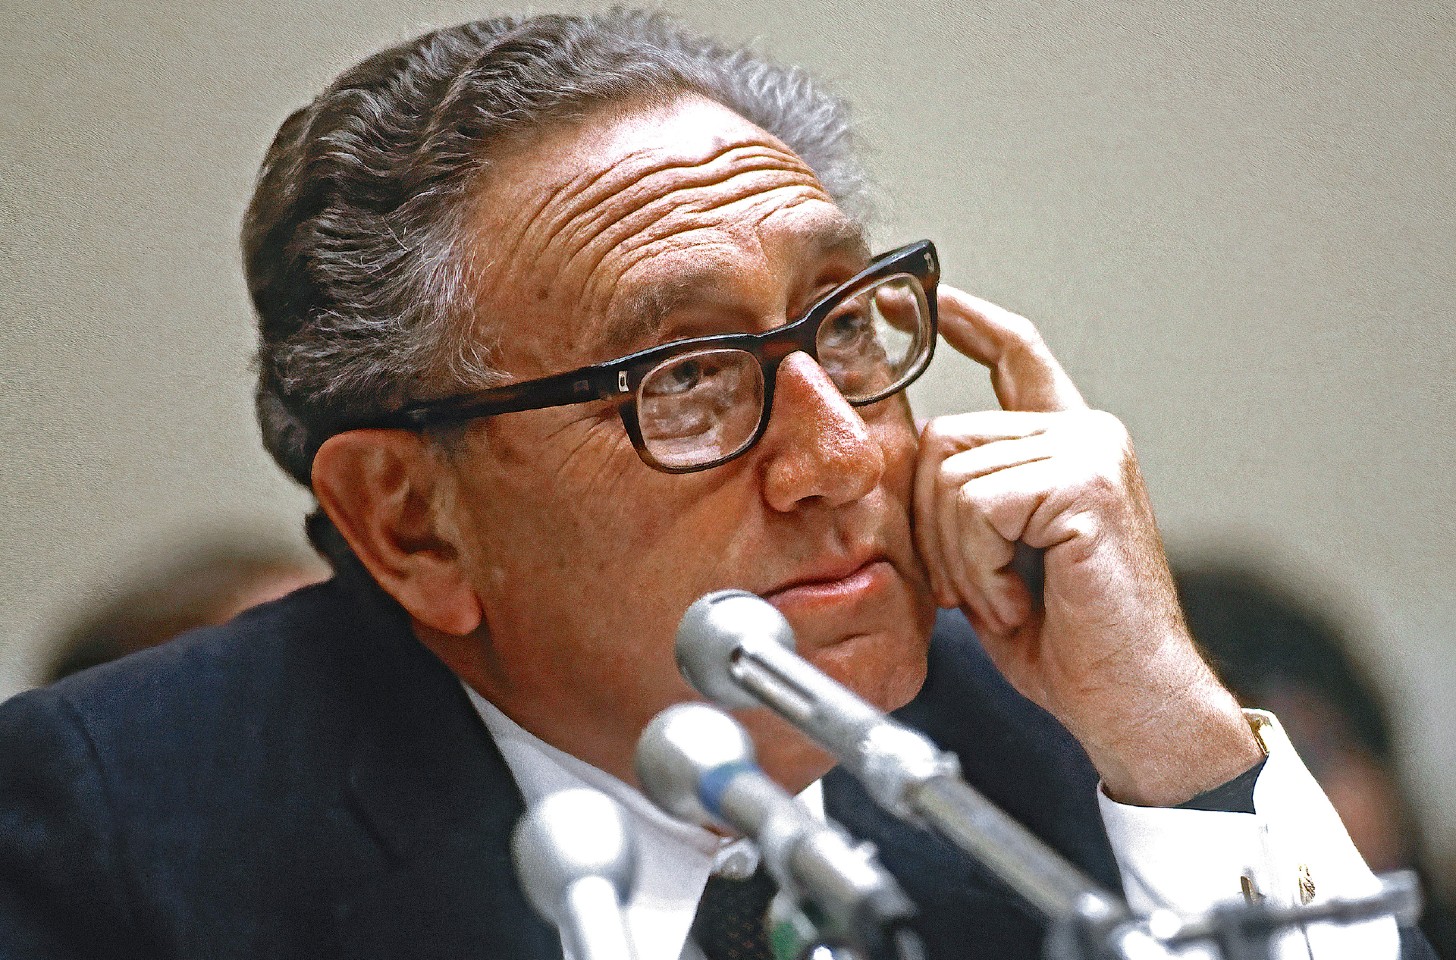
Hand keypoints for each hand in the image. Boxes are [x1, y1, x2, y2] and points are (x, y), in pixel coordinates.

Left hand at [913, 287, 1262, 805]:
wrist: (1131, 703)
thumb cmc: (1064, 642)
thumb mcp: (994, 558)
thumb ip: (964, 500)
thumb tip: (905, 460)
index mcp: (1067, 448)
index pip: (1017, 356)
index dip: (969, 323)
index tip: (927, 296)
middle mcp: (1084, 435)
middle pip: (941, 437)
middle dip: (933, 527)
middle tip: (980, 589)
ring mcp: (1089, 452)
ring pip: (949, 474)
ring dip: (957, 558)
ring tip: (1007, 599)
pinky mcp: (1086, 483)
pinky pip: (974, 507)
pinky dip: (976, 570)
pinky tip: (1017, 603)